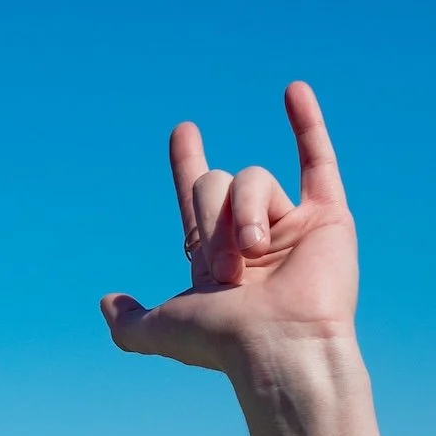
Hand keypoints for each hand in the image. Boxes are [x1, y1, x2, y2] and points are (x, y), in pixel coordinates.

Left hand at [102, 82, 356, 373]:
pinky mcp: (328, 217)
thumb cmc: (222, 342)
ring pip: (254, 179)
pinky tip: (292, 89)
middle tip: (226, 268)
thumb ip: (129, 322)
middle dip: (211, 219)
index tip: (183, 131)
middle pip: (216, 183)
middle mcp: (251, 236)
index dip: (187, 163)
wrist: (279, 345)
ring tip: (253, 255)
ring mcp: (290, 224)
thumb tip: (107, 302)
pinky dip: (307, 122)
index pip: (196, 195)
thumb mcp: (159, 331)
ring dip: (244, 214)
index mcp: (214, 254)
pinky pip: (318, 159)